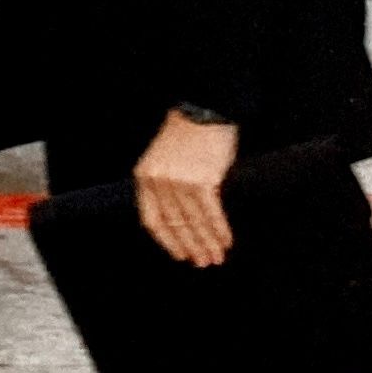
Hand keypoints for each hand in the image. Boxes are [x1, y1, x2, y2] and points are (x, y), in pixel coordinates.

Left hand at [133, 108, 237, 267]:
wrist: (202, 109)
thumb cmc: (185, 134)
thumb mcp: (163, 159)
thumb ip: (165, 186)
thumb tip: (180, 220)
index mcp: (145, 177)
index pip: (152, 219)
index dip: (168, 241)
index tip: (180, 255)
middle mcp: (159, 182)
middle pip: (176, 225)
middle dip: (191, 246)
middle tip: (204, 262)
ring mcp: (180, 182)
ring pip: (195, 223)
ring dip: (208, 243)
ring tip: (217, 257)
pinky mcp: (203, 181)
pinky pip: (212, 214)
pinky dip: (220, 230)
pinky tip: (226, 241)